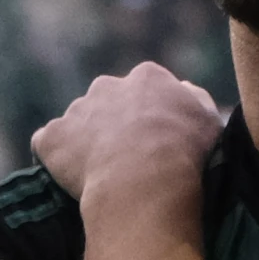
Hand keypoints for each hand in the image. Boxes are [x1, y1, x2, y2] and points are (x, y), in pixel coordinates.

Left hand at [30, 63, 220, 202]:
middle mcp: (107, 86)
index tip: (156, 138)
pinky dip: (57, 159)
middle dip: (114, 122)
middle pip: (108, 101)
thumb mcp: (209, 121)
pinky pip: (49, 146)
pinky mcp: (51, 139)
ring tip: (102, 174)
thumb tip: (183, 89)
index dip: (151, 114)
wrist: (144, 182)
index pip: (146, 88)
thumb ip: (195, 99)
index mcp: (147, 77)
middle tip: (127, 157)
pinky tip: (71, 178)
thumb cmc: (185, 152)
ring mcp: (75, 111)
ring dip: (86, 141)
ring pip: (78, 123)